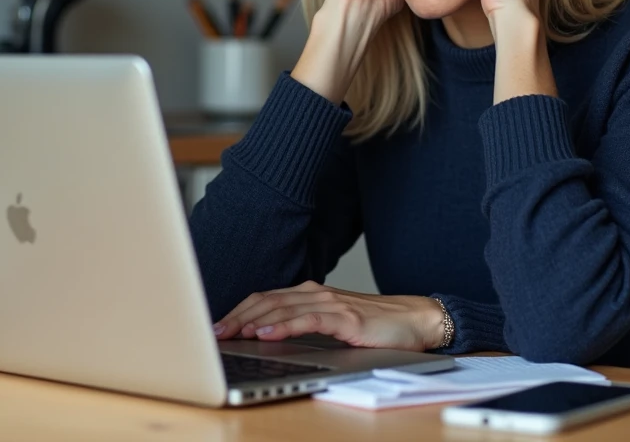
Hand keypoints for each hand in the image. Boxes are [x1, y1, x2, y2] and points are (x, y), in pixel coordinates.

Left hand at [212, 281, 444, 351]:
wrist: (414, 321)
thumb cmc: (374, 325)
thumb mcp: (332, 323)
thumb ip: (304, 323)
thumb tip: (266, 336)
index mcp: (310, 294)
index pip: (265, 298)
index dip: (238, 310)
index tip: (217, 324)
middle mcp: (317, 294)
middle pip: (267, 301)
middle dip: (237, 316)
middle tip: (215, 331)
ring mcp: (331, 304)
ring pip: (283, 309)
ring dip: (253, 320)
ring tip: (233, 333)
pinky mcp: (345, 318)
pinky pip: (308, 321)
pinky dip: (283, 326)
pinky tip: (267, 334)